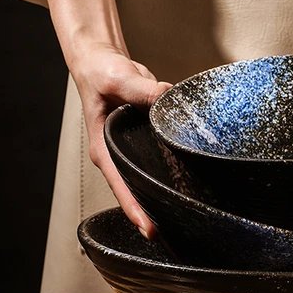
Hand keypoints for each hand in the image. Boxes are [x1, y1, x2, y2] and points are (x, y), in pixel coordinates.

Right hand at [70, 45, 170, 238]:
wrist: (103, 61)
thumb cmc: (101, 72)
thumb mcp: (118, 79)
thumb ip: (142, 89)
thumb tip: (166, 97)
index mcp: (104, 148)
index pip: (121, 186)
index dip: (135, 210)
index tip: (151, 230)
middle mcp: (118, 154)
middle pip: (135, 190)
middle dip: (153, 211)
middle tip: (177, 232)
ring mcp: (131, 149)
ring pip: (148, 177)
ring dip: (163, 195)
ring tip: (186, 216)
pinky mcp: (145, 139)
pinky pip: (159, 159)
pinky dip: (172, 170)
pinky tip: (191, 180)